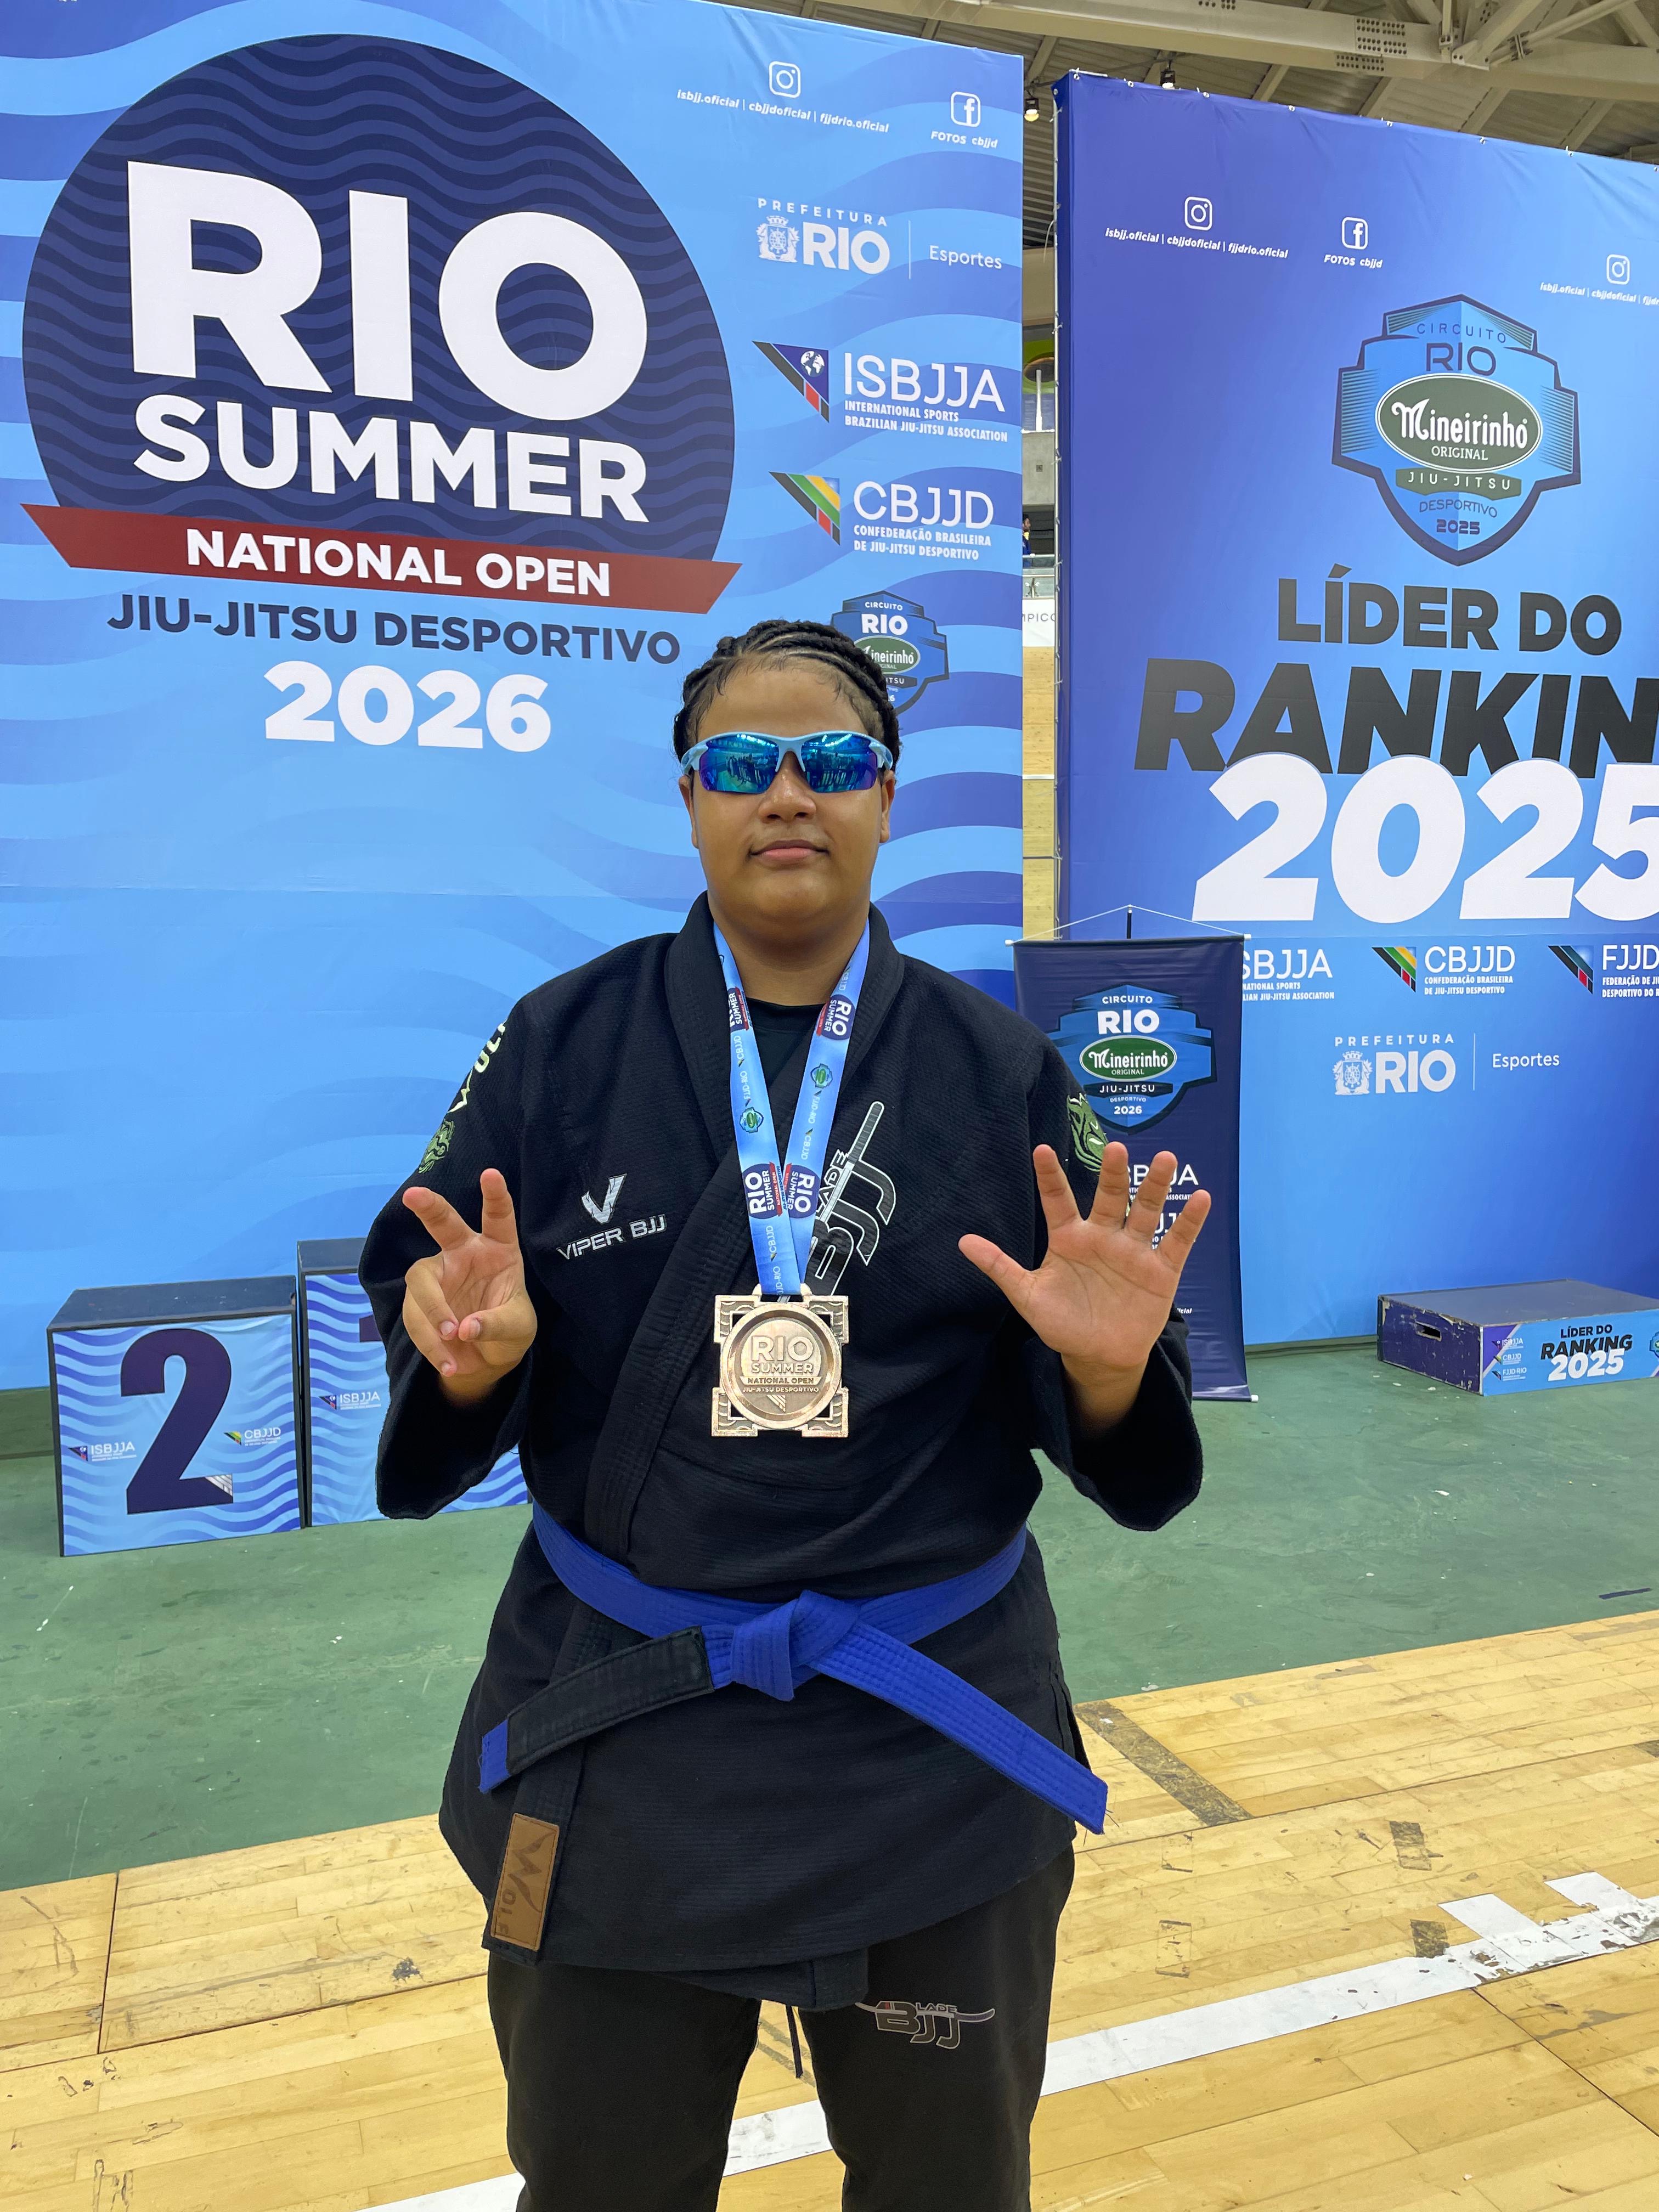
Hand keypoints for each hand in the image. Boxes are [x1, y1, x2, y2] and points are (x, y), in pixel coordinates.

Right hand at [401, 1168, 536, 1406]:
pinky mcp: (418, 1300)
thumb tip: (465, 1328)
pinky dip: (430, 1342)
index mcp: (498, 1250)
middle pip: (444, 1225)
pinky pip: (415, 1316)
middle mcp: (464, 1254)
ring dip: (434, 1314)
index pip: (498, 1218)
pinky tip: (449, 1361)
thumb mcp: (517, 1329)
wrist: (485, 1359)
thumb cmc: (509, 1330)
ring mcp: (438, 1275)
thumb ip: (496, 1324)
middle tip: (413, 1195)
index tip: (491, 1173)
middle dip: (429, 1208)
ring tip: (454, 1343)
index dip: (495, 1196)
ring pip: (422, 1282)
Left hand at [959, 1142, 1210, 1435]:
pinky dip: (1188, 1221)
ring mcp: (1134, 1250)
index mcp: (1069, 1238)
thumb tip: (962, 1242)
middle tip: (1116, 1148)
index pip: (1058, 1200)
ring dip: (1155, 1186)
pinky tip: (1199, 1197)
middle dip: (1114, 1174)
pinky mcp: (1161, 1270)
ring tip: (1164, 1158)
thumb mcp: (1027, 1296)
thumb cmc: (1062, 1322)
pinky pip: (1177, 1242)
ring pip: (1146, 1211)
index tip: (1041, 1150)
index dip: (1050, 1176)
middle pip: (1110, 1198)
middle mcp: (1103, 1236)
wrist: (1097, 1356)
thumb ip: (1000, 1267)